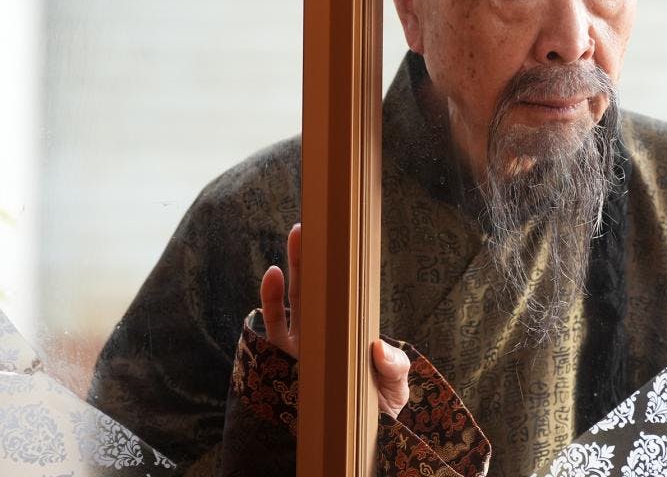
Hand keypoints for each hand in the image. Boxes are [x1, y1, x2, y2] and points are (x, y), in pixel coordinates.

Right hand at [259, 223, 411, 417]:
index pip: (341, 297)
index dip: (337, 271)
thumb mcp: (395, 388)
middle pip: (314, 291)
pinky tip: (273, 276)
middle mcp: (320, 337)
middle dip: (312, 258)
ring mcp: (300, 349)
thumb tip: (379, 348)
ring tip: (297, 237)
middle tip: (312, 226)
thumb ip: (394, 368)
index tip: (338, 240)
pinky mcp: (282, 365)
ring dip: (295, 269)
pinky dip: (270, 302)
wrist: (360, 441)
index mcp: (346, 335)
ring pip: (294, 301)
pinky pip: (273, 330)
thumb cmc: (377, 411)